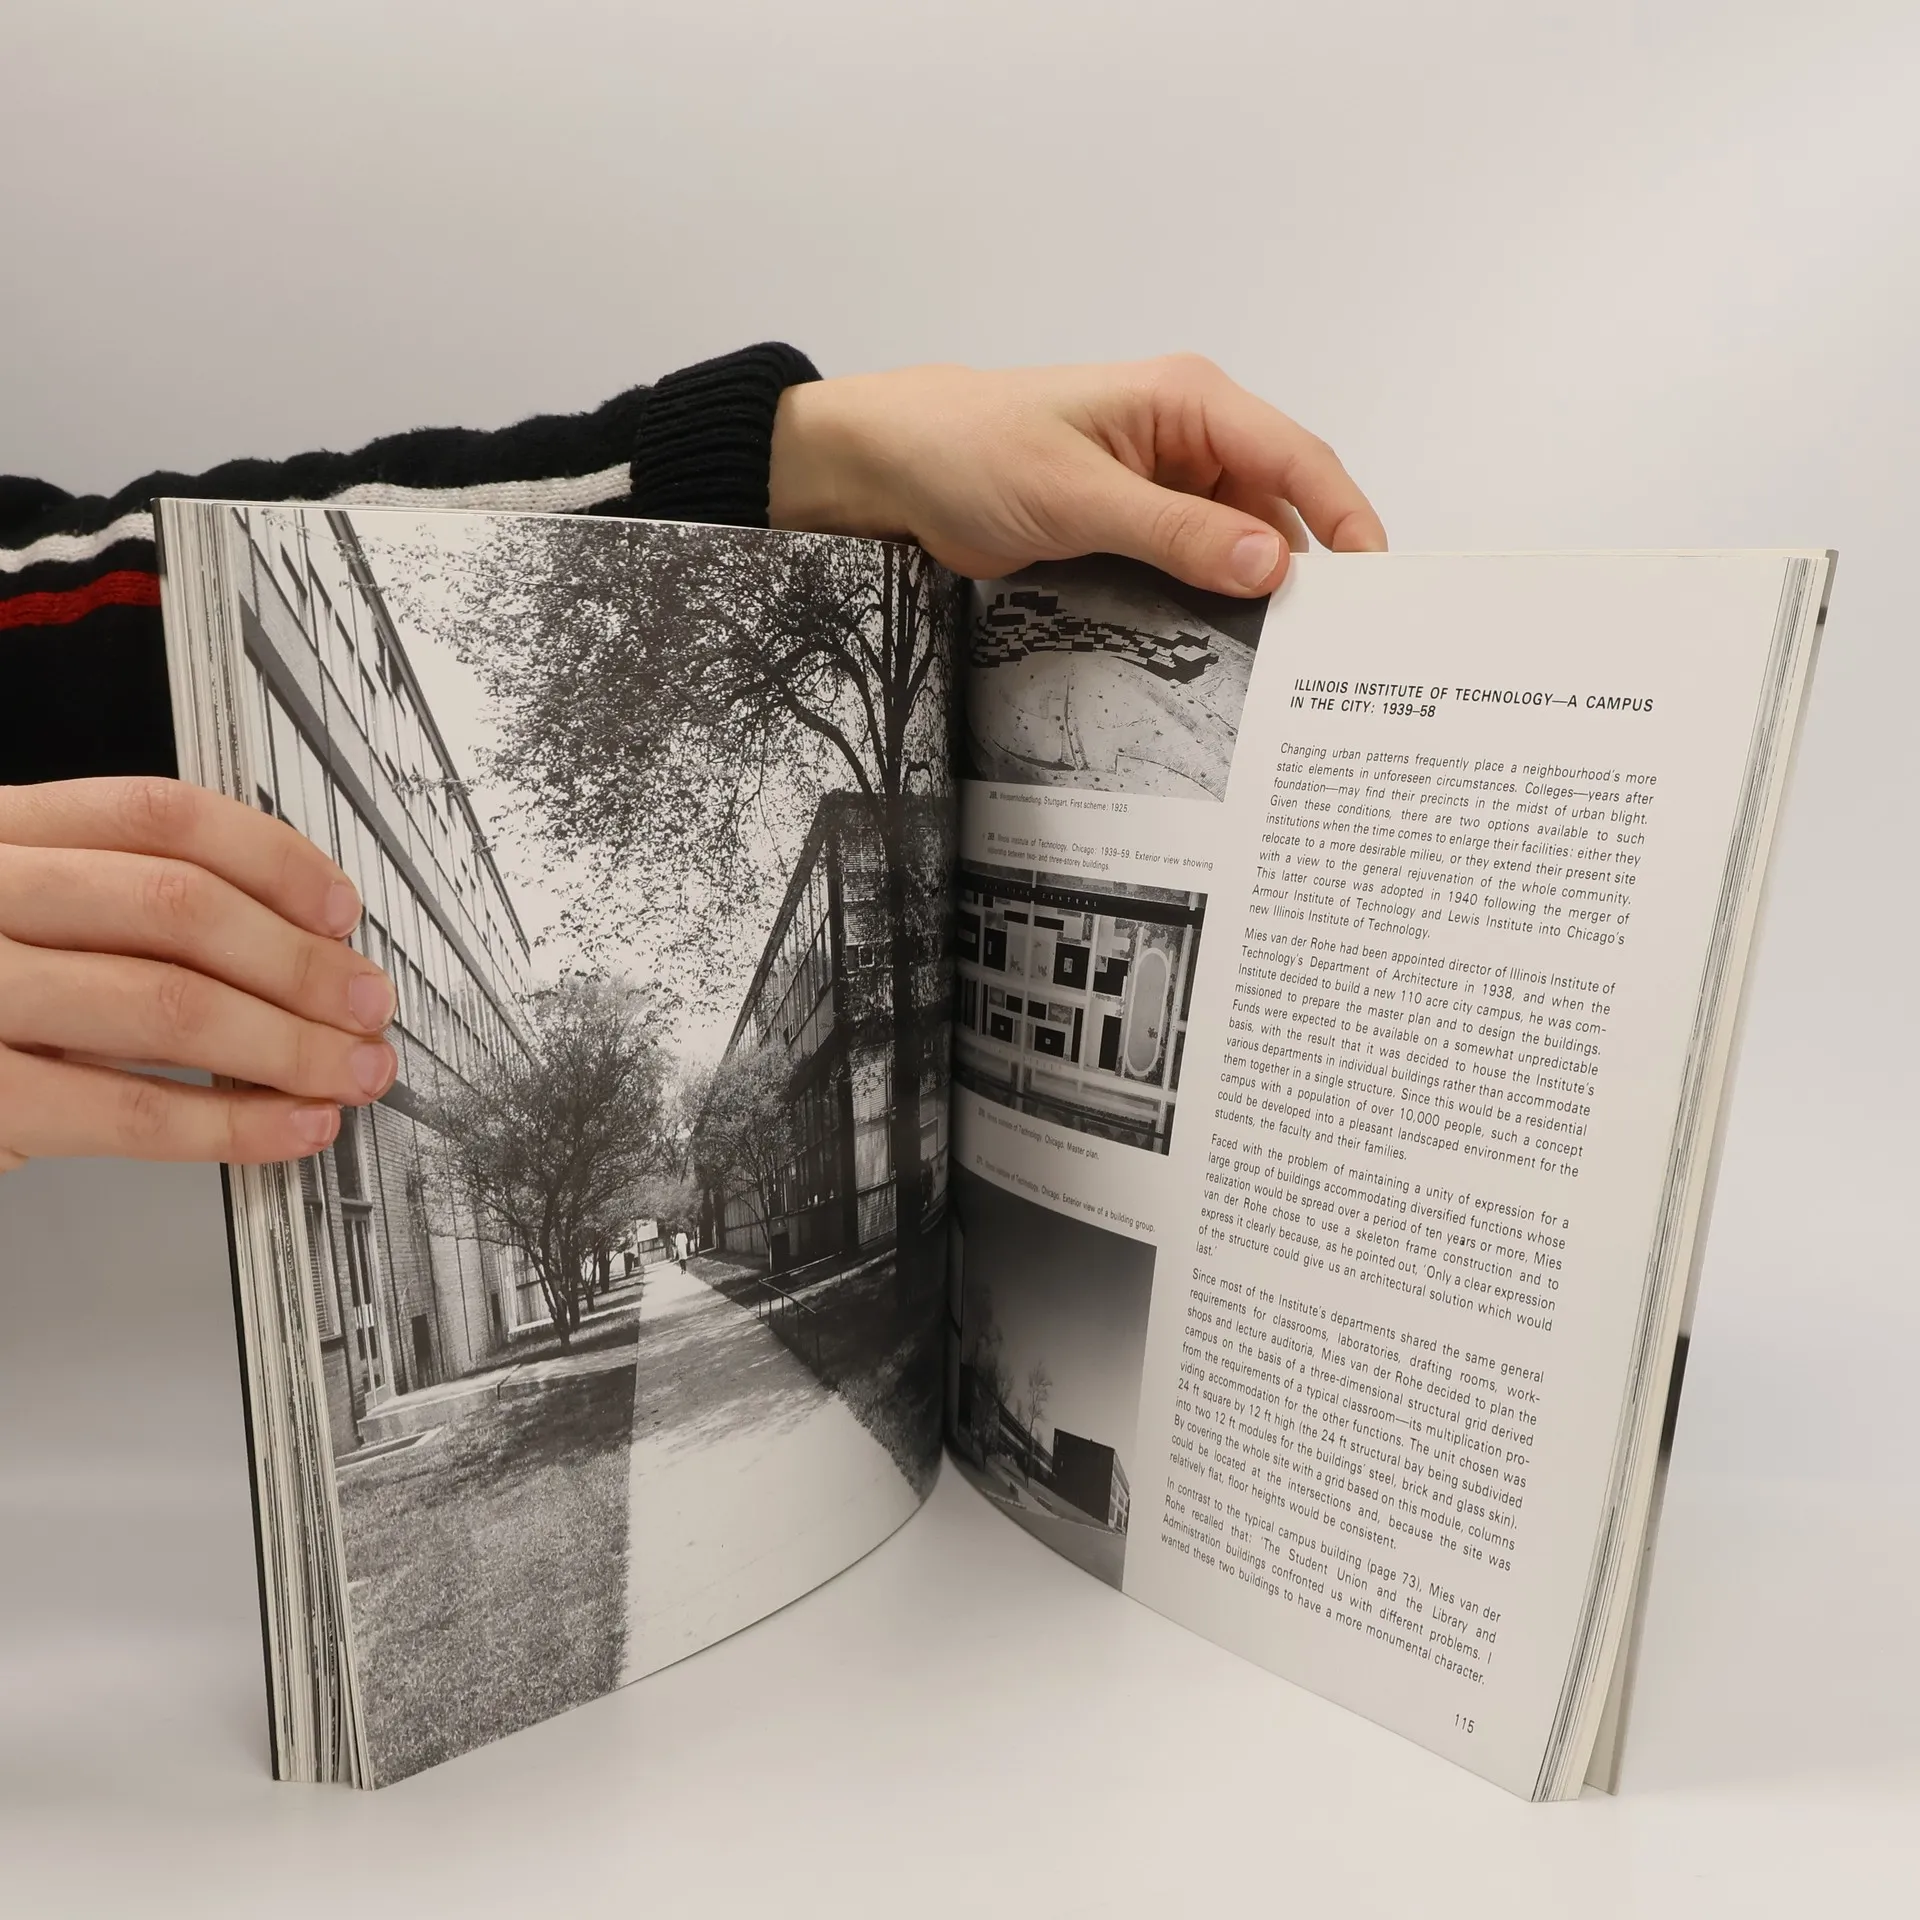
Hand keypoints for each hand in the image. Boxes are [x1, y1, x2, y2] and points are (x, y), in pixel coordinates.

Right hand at [0, 778, 398, 1170]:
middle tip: (368, 1005)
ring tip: (351, 1072)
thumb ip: (115, 910)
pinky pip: (127, 1109)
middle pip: (180, 908)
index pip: (159, 816)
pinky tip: (290, 1127)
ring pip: (167, 1005)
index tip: (340, 910)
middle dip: (301, 964)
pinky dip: (230, 1124)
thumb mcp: (13, 913)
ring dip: (289, 1047)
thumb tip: (285, 948)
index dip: (274, 861)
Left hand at [769, 354, 1385, 593]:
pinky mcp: (1137, 526)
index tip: (1376, 585)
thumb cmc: (973, 450)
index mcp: (1190, 402)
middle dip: (1309, 569)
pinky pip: (1197, 564)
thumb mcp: (1077, 495)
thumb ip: (1175, 532)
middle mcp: (1191, 439)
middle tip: (1338, 647)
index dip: (1346, 519)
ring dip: (1258, 594)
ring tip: (1289, 662)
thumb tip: (1271, 562)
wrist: (895, 467)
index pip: (1297, 457)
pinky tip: (1227, 648)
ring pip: (1241, 543)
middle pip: (1280, 506)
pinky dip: (1214, 601)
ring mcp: (1165, 486)